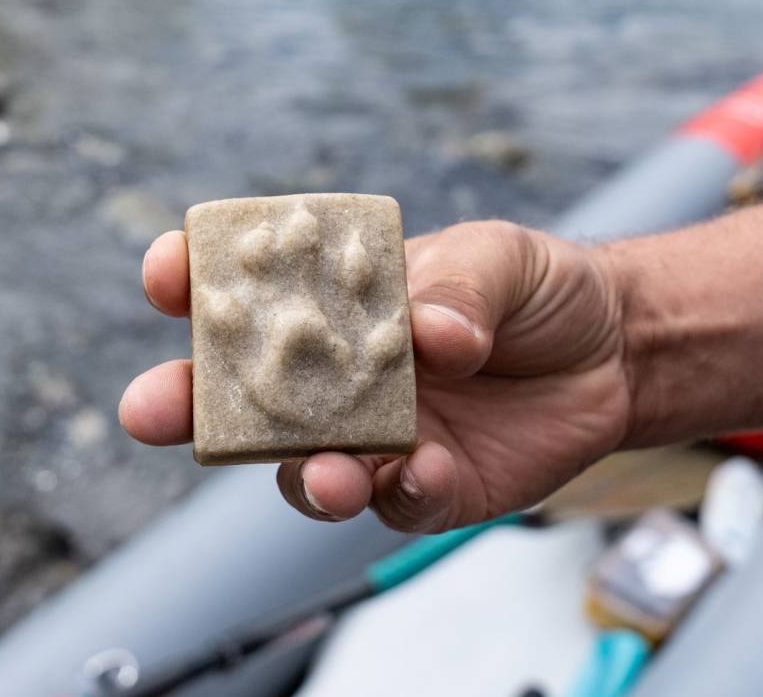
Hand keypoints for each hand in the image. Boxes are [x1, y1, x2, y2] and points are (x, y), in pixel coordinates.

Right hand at [119, 221, 632, 531]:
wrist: (614, 354)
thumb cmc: (535, 290)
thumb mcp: (502, 260)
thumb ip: (461, 287)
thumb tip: (428, 336)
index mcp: (336, 303)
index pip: (250, 292)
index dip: (195, 281)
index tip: (167, 273)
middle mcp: (337, 378)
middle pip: (246, 398)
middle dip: (188, 403)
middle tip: (148, 409)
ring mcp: (378, 438)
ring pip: (309, 469)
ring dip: (305, 475)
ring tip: (327, 474)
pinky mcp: (428, 487)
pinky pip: (400, 503)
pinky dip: (406, 493)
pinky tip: (431, 471)